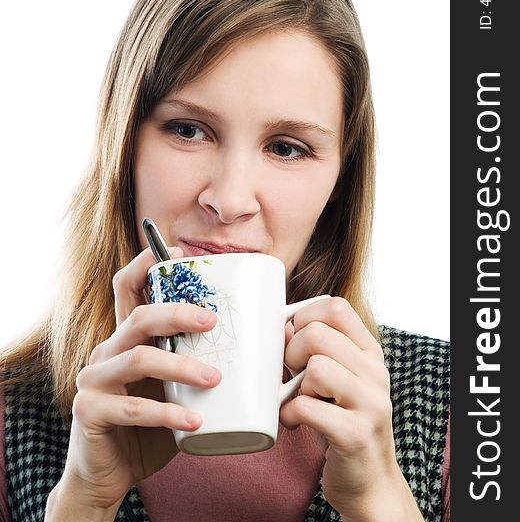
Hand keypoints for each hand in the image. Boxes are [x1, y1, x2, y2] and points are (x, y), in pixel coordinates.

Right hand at [52, 247, 221, 514]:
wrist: (112, 473)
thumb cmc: (153, 424)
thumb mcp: (179, 390)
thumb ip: (206, 364)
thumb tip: (275, 340)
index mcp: (126, 338)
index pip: (127, 287)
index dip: (147, 263)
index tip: (179, 250)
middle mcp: (106, 350)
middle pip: (139, 316)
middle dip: (177, 312)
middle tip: (212, 321)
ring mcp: (94, 380)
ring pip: (139, 358)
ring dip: (180, 367)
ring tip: (214, 379)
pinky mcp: (90, 411)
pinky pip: (133, 408)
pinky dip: (168, 414)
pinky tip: (196, 421)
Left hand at [280, 297, 423, 520]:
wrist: (369, 479)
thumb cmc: (342, 420)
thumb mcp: (333, 379)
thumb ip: (313, 350)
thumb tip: (285, 324)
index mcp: (369, 353)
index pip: (336, 307)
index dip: (305, 316)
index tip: (295, 338)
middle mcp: (375, 373)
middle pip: (318, 334)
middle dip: (292, 352)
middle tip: (293, 375)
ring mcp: (370, 403)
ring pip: (315, 367)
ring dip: (295, 386)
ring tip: (300, 400)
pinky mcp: (355, 434)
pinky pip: (306, 407)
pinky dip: (288, 414)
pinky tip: (293, 421)